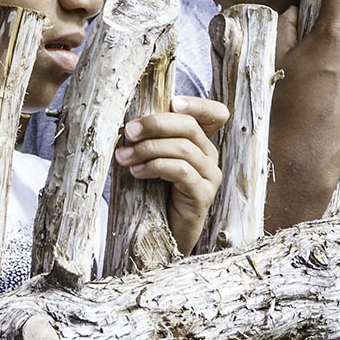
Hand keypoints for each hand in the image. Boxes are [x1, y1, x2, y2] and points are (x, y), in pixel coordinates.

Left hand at [115, 95, 225, 250]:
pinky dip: (156, 166)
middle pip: (191, 127)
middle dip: (156, 124)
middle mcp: (210, 157)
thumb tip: (128, 123)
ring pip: (184, 148)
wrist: (161, 237)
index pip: (215, 114)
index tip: (172, 102)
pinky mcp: (203, 195)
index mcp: (201, 143)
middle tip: (128, 132)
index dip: (198, 104)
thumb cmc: (153, 195)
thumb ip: (152, 140)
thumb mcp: (153, 160)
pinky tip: (137, 172)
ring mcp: (210, 176)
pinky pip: (181, 171)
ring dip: (149, 149)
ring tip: (124, 157)